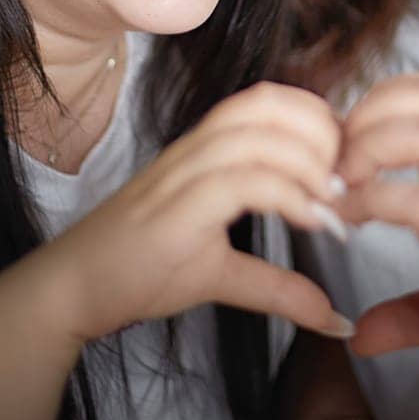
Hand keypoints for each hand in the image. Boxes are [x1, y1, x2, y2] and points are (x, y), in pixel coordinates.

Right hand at [32, 81, 354, 343]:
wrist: (71, 289)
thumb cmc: (138, 270)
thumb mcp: (223, 275)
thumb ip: (278, 287)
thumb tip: (334, 317)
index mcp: (203, 151)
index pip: (266, 102)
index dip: (315, 118)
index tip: (344, 162)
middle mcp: (192, 152)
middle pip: (265, 106)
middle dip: (320, 132)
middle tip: (347, 181)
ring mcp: (179, 176)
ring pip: (255, 137)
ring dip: (309, 163)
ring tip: (334, 203)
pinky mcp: (172, 210)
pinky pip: (239, 181)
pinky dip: (287, 194)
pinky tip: (311, 221)